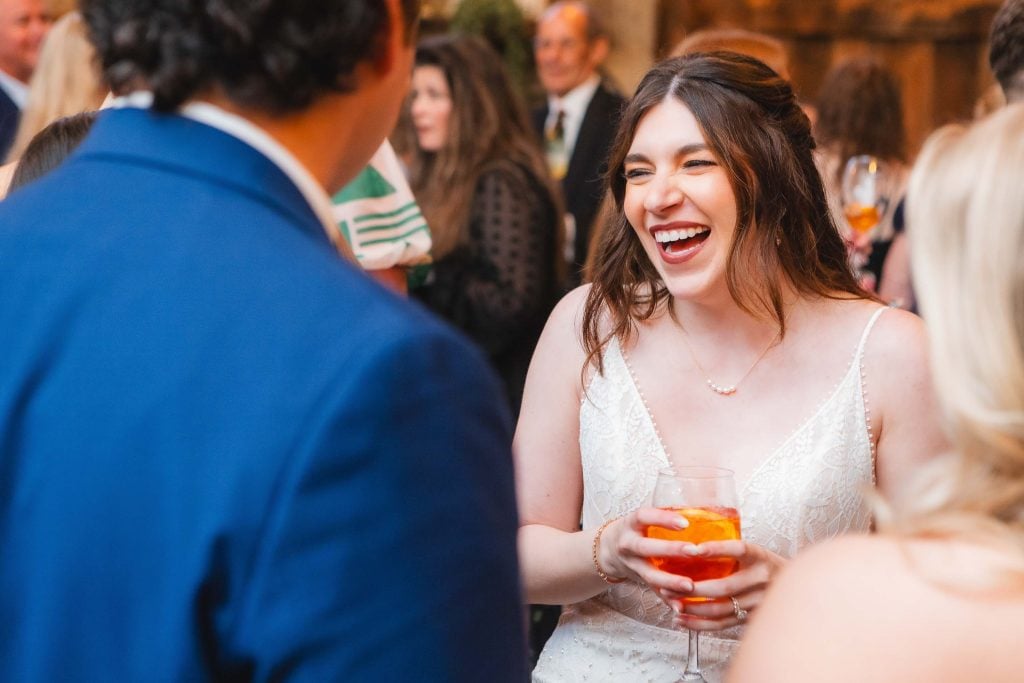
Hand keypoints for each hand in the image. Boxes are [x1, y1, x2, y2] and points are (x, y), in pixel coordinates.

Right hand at [596, 508, 705, 596]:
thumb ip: (666, 517)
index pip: (644, 517)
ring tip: (690, 585)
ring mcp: (631, 565)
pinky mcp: (638, 581)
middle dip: (669, 550)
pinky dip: (667, 599)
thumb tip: (706, 512)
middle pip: (646, 547)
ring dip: (670, 581)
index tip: (685, 522)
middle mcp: (627, 544)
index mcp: (630, 524)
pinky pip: (653, 592)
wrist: (607, 551)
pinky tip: (680, 607)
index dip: (662, 518)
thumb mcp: (642, 520)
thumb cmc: (636, 530)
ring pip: (649, 575)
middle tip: (694, 551)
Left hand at [661, 540, 785, 631]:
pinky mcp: (753, 618)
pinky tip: (682, 621)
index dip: (715, 549)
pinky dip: (700, 625)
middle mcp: (762, 579)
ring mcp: (759, 602)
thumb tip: (690, 546)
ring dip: (693, 609)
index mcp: (760, 556)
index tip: (690, 549)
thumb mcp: (755, 552)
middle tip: (668, 586)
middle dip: (692, 588)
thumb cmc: (765, 566)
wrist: (799, 589)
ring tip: (672, 604)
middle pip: (724, 586)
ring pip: (721, 609)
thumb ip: (730, 551)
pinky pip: (723, 624)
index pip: (738, 549)